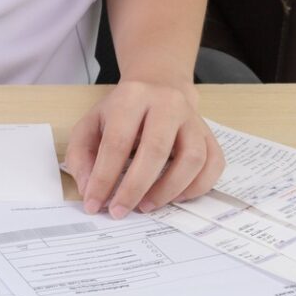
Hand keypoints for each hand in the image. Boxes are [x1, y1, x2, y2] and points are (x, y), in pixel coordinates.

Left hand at [64, 80, 223, 218]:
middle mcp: (168, 104)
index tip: (94, 204)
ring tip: (146, 206)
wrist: (158, 85)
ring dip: (168, 190)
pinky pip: (214, 164)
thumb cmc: (121, 112)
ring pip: (192, 159)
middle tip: (120, 211)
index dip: (104, 178)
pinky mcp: (210, 133)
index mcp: (132, 97)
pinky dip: (197, 187)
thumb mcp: (90, 124)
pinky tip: (175, 197)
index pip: (117, 142)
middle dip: (134, 188)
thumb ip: (81, 155)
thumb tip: (89, 189)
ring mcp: (194, 118)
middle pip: (156, 151)